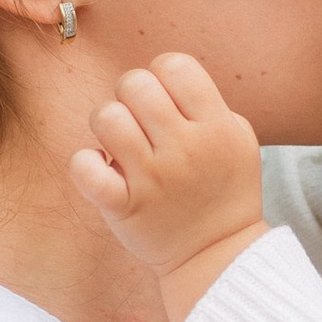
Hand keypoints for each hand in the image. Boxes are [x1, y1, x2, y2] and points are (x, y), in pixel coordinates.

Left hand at [69, 53, 267, 321]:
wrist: (218, 256)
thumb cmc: (223, 190)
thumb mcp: (237, 138)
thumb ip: (204, 102)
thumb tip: (160, 75)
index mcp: (218, 126)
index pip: (175, 65)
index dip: (162, 74)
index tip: (165, 100)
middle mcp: (186, 148)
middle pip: (135, 84)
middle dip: (130, 96)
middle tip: (139, 122)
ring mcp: (153, 178)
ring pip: (107, 117)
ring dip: (107, 126)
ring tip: (120, 146)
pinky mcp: (124, 207)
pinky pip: (84, 166)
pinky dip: (86, 164)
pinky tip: (104, 172)